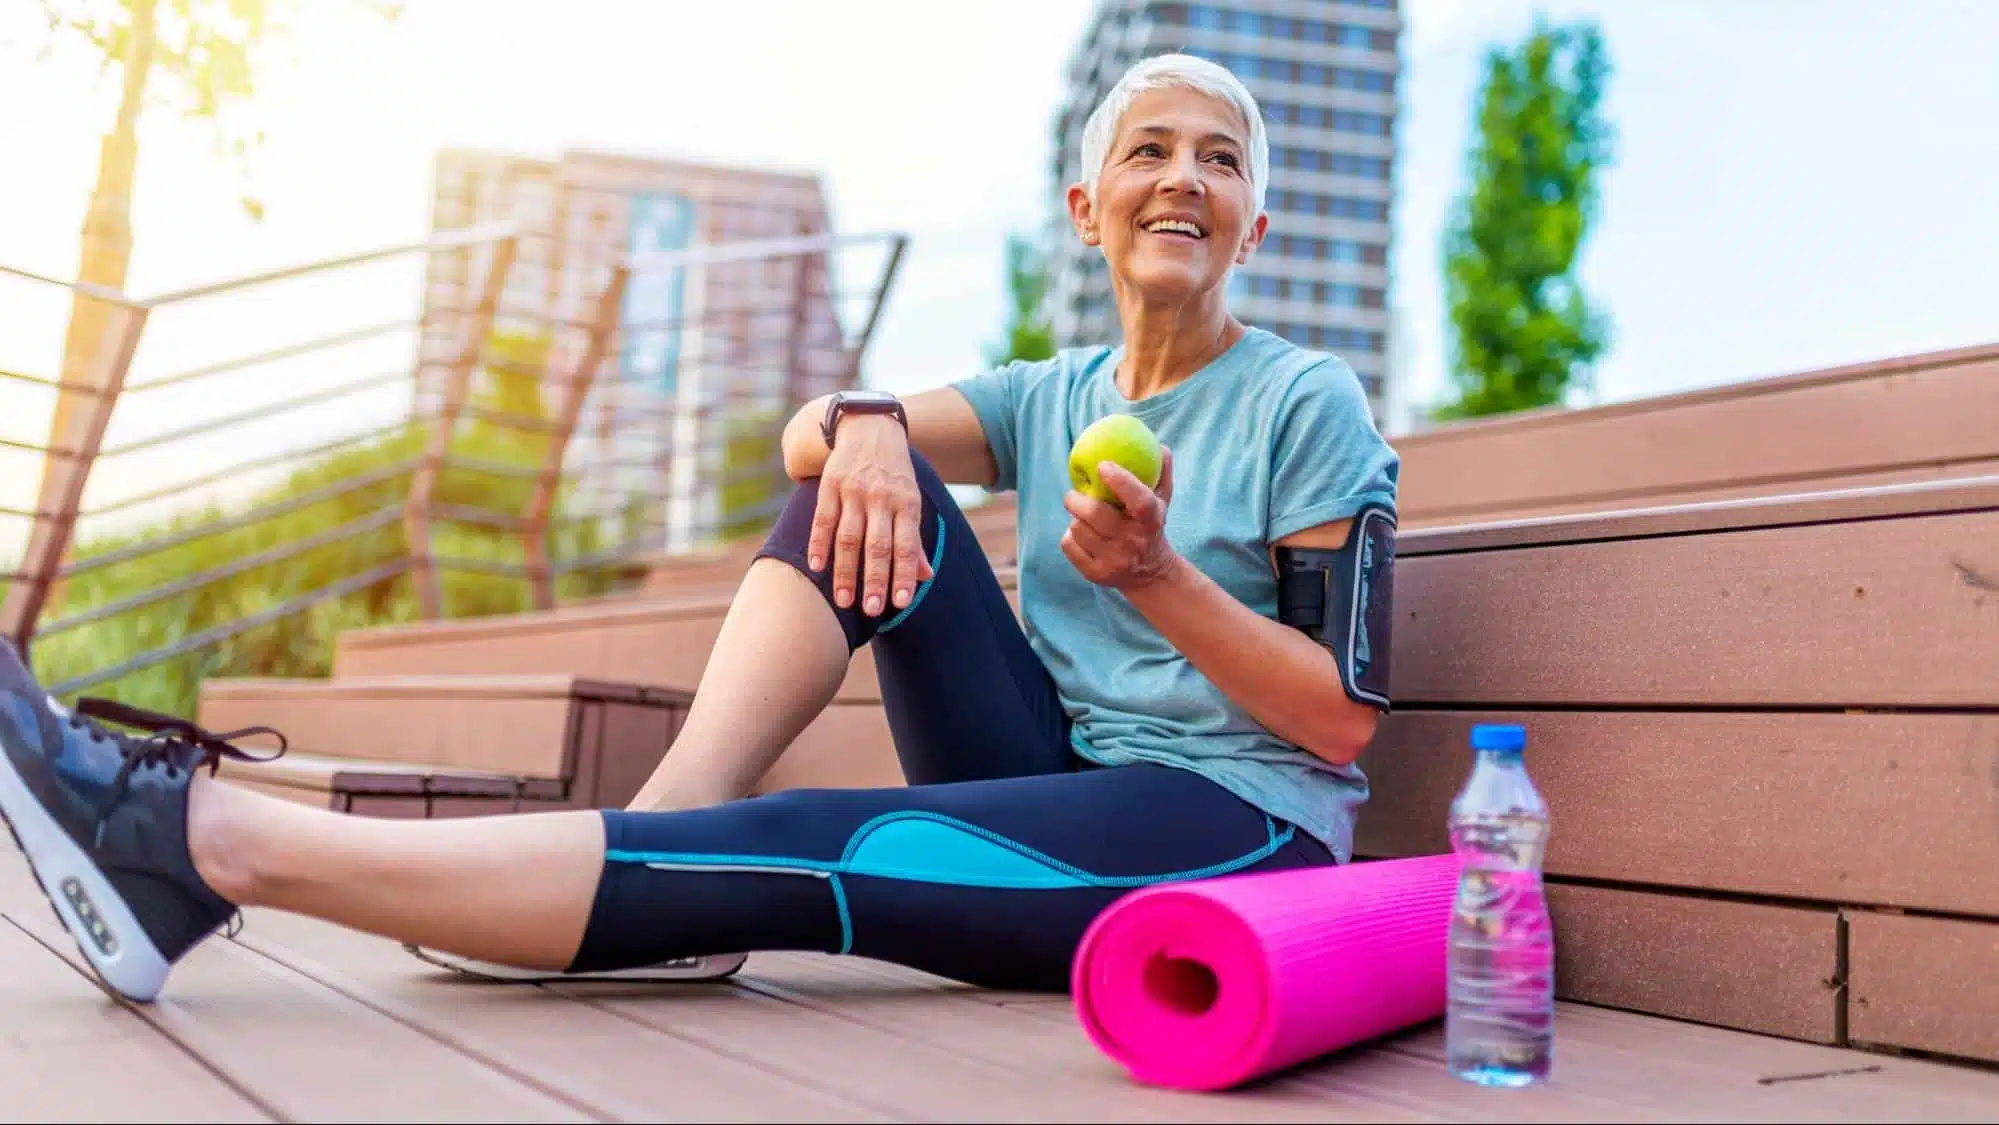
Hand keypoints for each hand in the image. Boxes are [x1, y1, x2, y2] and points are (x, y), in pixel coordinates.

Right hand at [807, 415, 934, 614]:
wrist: (869, 425)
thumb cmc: (894, 473)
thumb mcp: (910, 499)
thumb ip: (914, 539)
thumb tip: (926, 577)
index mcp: (907, 503)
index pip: (906, 545)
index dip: (903, 574)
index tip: (900, 602)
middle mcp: (881, 497)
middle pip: (877, 545)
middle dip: (875, 579)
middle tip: (872, 610)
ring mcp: (854, 490)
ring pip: (848, 537)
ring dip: (845, 571)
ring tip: (842, 600)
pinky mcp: (830, 484)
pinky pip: (822, 519)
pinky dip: (818, 544)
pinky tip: (816, 568)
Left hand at [1061, 447, 1176, 590]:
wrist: (1150, 573)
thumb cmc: (1150, 526)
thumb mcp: (1162, 502)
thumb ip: (1161, 473)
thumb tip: (1160, 445)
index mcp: (1151, 521)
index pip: (1139, 501)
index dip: (1121, 481)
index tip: (1103, 465)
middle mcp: (1133, 542)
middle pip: (1095, 514)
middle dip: (1076, 499)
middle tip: (1073, 494)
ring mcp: (1114, 561)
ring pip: (1077, 529)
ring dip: (1075, 518)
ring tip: (1082, 517)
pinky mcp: (1096, 574)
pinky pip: (1069, 546)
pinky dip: (1070, 537)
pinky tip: (1080, 535)